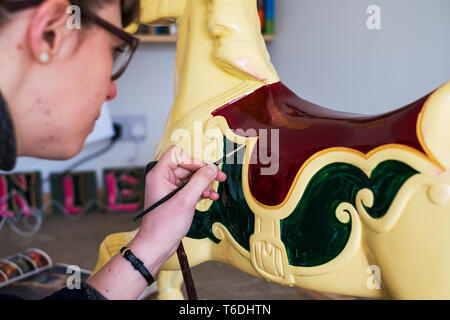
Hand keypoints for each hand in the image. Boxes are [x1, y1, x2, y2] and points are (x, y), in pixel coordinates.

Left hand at [130, 146, 226, 273]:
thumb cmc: (164, 225)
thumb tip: (212, 168)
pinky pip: (191, 187)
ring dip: (204, 183)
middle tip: (219, 178)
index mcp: (159, 174)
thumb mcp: (186, 200)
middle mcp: (163, 178)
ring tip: (212, 192)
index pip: (177, 154)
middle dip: (203, 173)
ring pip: (191, 177)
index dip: (193, 159)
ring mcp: (169, 188)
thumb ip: (200, 181)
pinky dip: (201, 191)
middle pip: (187, 165)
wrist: (157, 245)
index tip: (205, 169)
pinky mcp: (175, 197)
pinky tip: (210, 197)